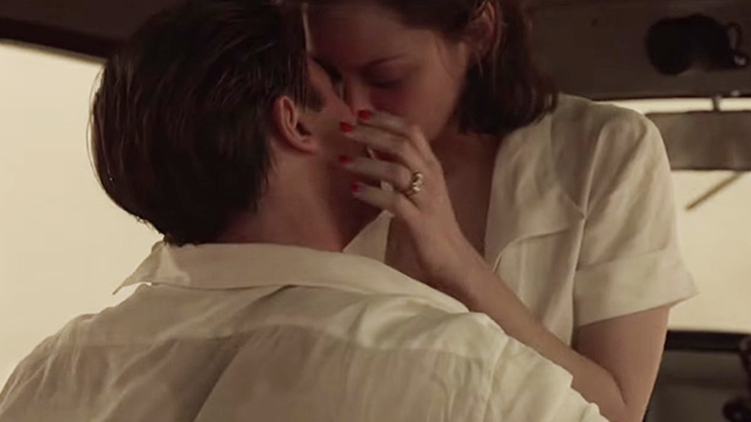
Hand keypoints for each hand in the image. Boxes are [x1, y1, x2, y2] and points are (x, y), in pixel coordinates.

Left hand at [338, 110, 480, 296]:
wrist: (453, 258)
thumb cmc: (431, 223)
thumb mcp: (417, 188)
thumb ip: (400, 166)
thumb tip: (373, 143)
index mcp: (432, 166)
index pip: (412, 131)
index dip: (387, 119)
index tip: (361, 112)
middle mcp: (432, 177)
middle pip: (402, 144)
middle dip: (372, 133)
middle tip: (345, 127)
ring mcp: (426, 199)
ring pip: (397, 169)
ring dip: (367, 162)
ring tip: (342, 160)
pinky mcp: (419, 221)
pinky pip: (393, 201)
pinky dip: (372, 192)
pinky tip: (354, 189)